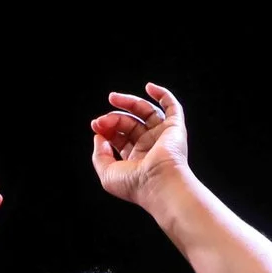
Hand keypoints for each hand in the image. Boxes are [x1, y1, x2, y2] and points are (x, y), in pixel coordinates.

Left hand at [91, 82, 191, 208]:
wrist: (158, 183)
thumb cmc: (135, 184)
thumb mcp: (106, 172)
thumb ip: (99, 154)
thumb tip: (99, 136)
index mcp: (135, 159)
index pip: (119, 137)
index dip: (106, 128)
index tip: (96, 125)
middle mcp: (149, 147)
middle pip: (129, 123)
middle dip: (113, 117)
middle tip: (102, 119)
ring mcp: (162, 136)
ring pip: (145, 112)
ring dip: (128, 102)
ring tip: (113, 98)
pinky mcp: (175, 128)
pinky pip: (172, 107)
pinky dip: (162, 94)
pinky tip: (149, 87)